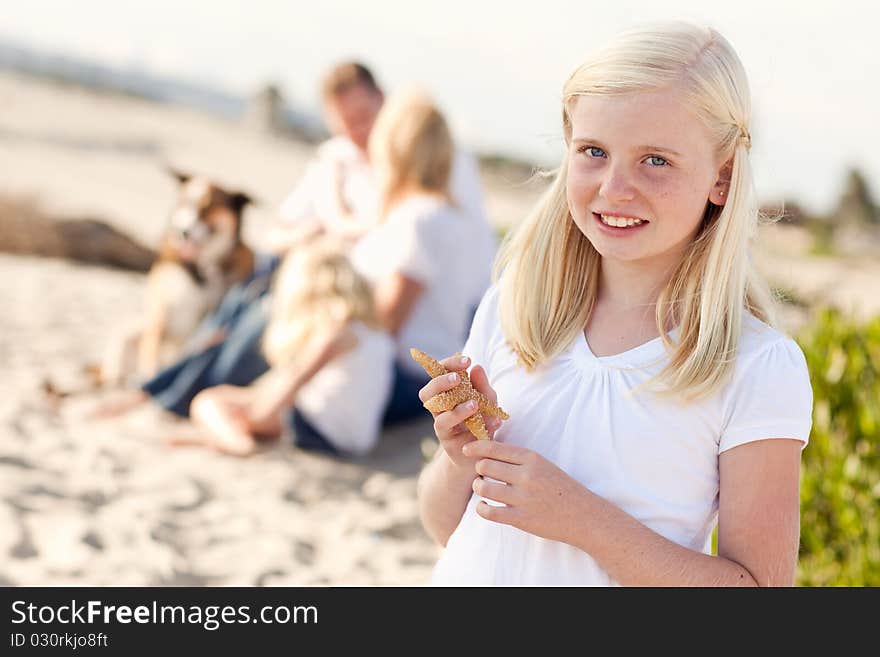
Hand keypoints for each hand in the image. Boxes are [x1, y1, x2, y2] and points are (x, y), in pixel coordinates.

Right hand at [418, 354, 503, 468]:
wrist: (481, 452)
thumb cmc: (483, 421)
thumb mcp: (488, 400)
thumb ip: (482, 385)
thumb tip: (476, 367)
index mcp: (447, 392)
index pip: (439, 373)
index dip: (450, 364)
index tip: (467, 360)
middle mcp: (440, 407)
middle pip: (427, 391)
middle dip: (440, 381)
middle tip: (458, 378)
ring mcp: (441, 422)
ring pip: (434, 409)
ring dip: (452, 403)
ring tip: (473, 402)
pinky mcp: (446, 437)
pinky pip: (446, 424)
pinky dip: (462, 416)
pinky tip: (481, 413)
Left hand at [461, 440, 591, 545]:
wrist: (583, 515)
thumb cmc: (560, 487)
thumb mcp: (543, 465)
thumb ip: (519, 458)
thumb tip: (488, 451)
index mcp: (532, 458)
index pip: (495, 448)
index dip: (476, 447)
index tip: (466, 449)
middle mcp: (526, 476)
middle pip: (485, 465)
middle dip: (478, 468)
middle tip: (481, 473)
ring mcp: (523, 498)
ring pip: (483, 487)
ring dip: (478, 487)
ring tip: (482, 488)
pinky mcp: (521, 518)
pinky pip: (489, 512)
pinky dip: (481, 507)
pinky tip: (484, 505)